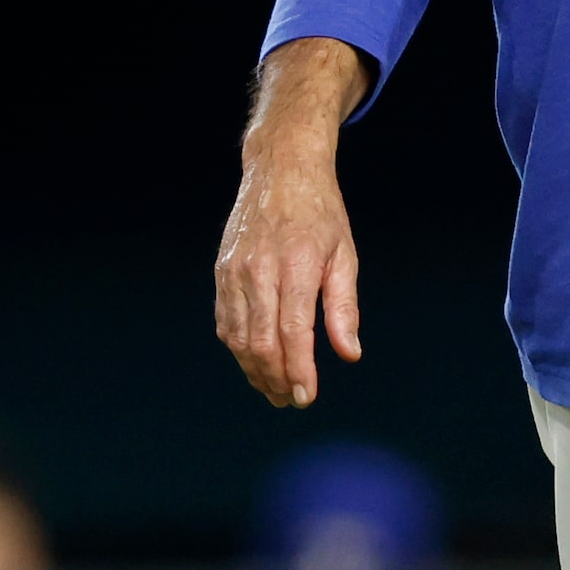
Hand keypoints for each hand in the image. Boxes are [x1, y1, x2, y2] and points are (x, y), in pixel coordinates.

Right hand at [214, 37, 373, 406]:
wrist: (280, 169)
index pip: (293, 333)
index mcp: (295, 266)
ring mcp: (234, 272)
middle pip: (260, 343)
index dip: (298, 371)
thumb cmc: (320, 212)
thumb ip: (344, 307)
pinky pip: (225, 322)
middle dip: (275, 379)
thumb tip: (349, 354)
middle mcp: (259, 271)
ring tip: (274, 389)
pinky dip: (237, 348)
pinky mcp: (221, 272)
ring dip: (254, 371)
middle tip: (291, 400)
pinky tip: (254, 360)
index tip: (305, 397)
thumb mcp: (344, 254)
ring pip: (237, 338)